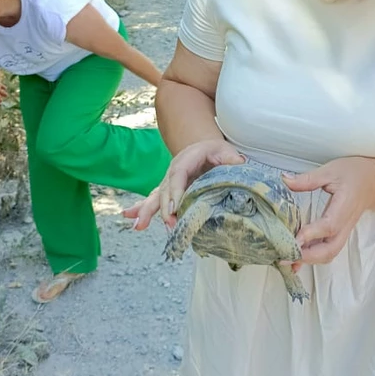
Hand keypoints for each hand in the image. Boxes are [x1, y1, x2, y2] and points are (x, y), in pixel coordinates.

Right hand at [122, 139, 244, 230]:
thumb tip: (239, 166)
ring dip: (148, 211)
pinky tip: (135, 221)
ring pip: (157, 196)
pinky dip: (143, 210)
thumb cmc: (217, 151)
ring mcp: (169, 181)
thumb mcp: (226, 151)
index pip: (179, 174)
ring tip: (140, 226)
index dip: (176, 191)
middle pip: (166, 189)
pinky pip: (154, 200)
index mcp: (187, 158)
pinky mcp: (169, 191)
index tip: (175, 208)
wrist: (206, 149)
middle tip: (169, 224)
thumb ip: (232, 160)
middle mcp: (174, 170)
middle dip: (165, 208)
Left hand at [283, 156, 374, 264]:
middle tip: (286, 256)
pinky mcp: (339, 234)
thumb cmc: (354, 174)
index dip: (312, 234)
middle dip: (308, 256)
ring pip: (329, 254)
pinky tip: (296, 260)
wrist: (373, 182)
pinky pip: (328, 251)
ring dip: (309, 260)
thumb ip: (308, 179)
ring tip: (287, 260)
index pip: (330, 225)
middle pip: (330, 249)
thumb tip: (285, 180)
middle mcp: (345, 224)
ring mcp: (343, 232)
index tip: (295, 238)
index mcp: (345, 206)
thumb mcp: (330, 170)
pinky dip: (312, 258)